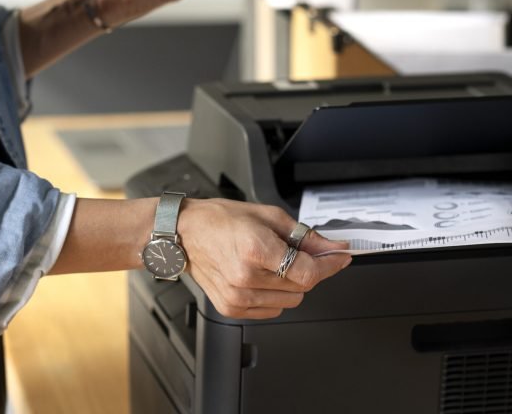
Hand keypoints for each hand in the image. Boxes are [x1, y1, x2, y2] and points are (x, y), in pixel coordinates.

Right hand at [177, 199, 351, 319]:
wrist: (186, 233)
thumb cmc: (221, 220)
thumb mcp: (268, 216)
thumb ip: (304, 235)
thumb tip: (331, 248)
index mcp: (255, 249)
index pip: (308, 271)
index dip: (329, 265)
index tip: (339, 257)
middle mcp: (246, 277)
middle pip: (302, 287)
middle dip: (307, 269)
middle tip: (297, 252)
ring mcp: (238, 297)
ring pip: (290, 301)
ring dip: (291, 283)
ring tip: (271, 262)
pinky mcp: (232, 308)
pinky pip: (272, 310)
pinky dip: (275, 295)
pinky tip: (260, 275)